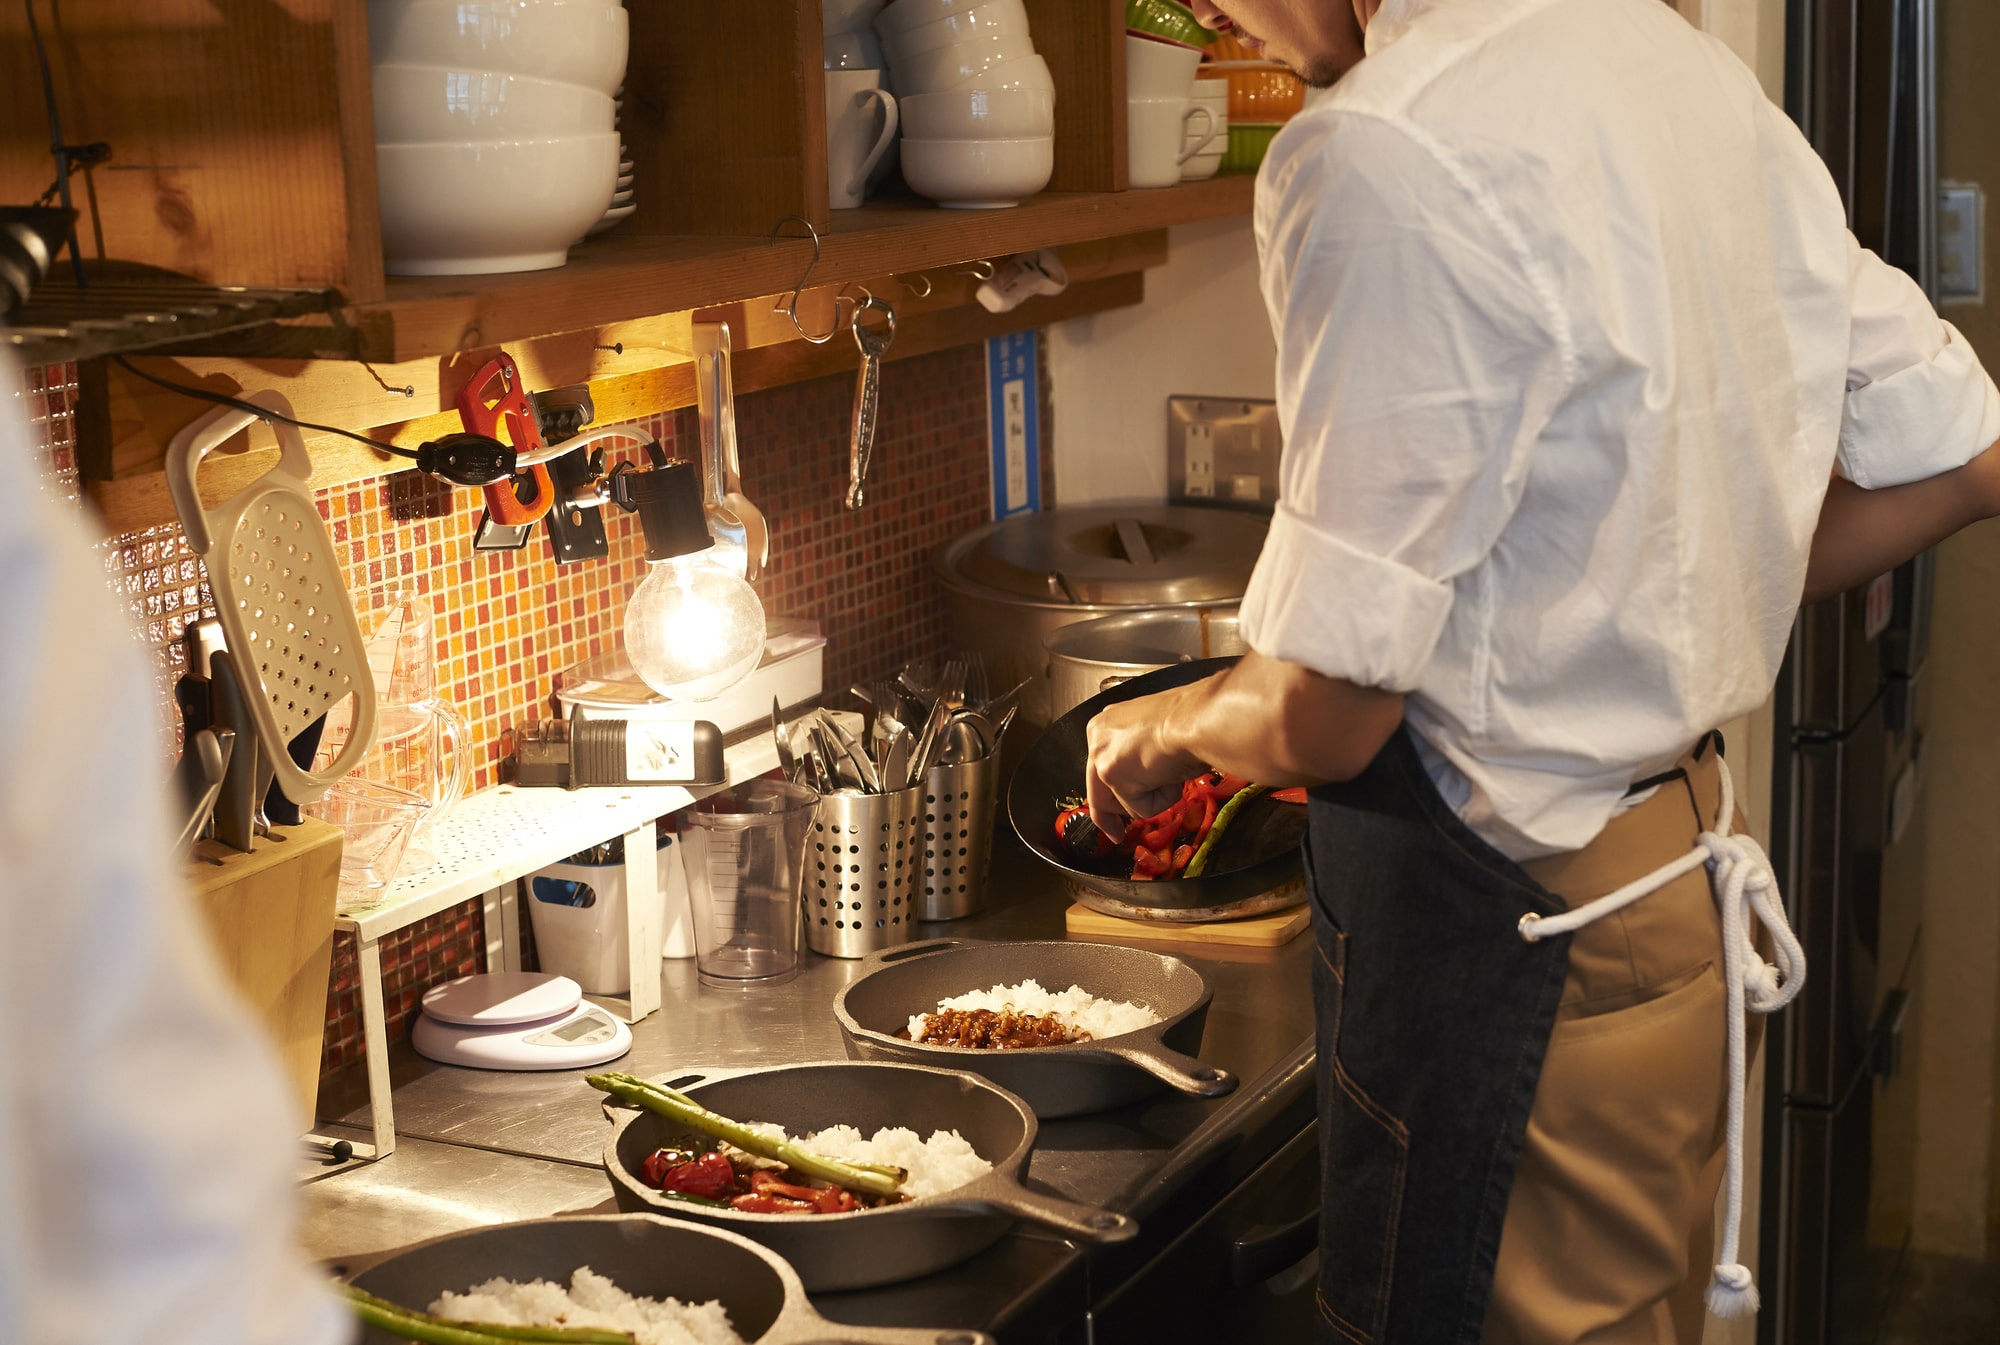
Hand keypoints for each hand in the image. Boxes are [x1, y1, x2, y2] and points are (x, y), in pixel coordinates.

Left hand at [1084, 685, 1207, 834]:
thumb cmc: (1191, 720)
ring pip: (1121, 802)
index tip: (1112, 809)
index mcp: (1107, 724)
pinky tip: (1171, 776)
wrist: (1198, 719)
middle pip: (1097, 790)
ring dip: (1152, 798)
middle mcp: (1098, 737)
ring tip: (1171, 773)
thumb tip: (1146, 781)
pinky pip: (1139, 808)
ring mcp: (1102, 757)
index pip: (1099, 767)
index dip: (1109, 792)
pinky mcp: (1113, 776)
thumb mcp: (1156, 736)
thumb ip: (1140, 757)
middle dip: (1108, 817)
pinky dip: (1161, 800)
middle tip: (1117, 834)